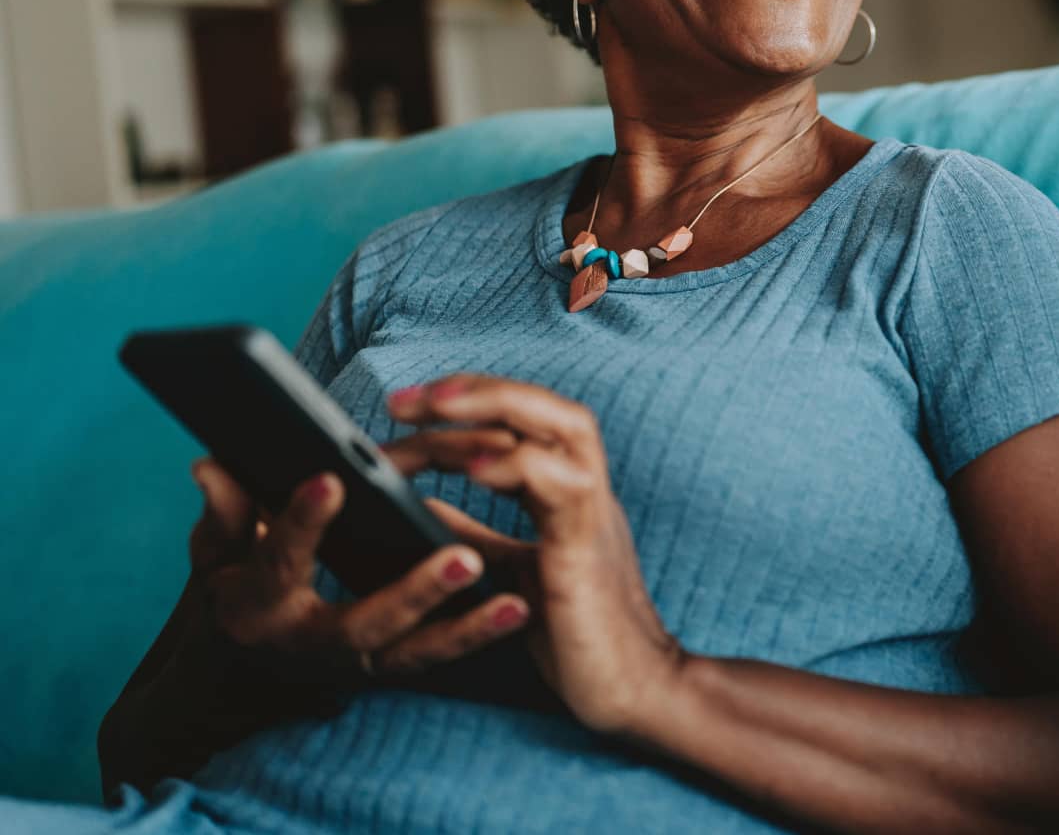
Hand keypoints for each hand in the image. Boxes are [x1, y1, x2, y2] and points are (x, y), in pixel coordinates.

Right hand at [185, 458, 530, 692]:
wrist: (243, 668)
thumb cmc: (237, 588)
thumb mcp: (217, 555)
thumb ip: (223, 514)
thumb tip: (210, 466)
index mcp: (261, 606)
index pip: (280, 563)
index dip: (301, 523)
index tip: (331, 480)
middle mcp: (311, 643)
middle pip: (364, 624)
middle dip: (414, 593)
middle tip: (464, 558)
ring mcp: (355, 661)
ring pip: (412, 651)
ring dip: (464, 628)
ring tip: (510, 602)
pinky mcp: (386, 667)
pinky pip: (433, 657)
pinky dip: (475, 637)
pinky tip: (518, 608)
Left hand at [385, 375, 683, 733]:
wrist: (634, 690)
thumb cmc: (575, 632)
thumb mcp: (508, 569)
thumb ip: (471, 533)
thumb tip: (418, 504)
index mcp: (565, 490)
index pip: (519, 421)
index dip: (463, 405)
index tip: (403, 407)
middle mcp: (584, 487)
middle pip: (543, 405)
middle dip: (475, 389)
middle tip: (405, 398)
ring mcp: (593, 511)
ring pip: (564, 425)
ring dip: (498, 406)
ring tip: (437, 406)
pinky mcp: (589, 548)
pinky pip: (563, 487)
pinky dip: (519, 466)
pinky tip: (474, 469)